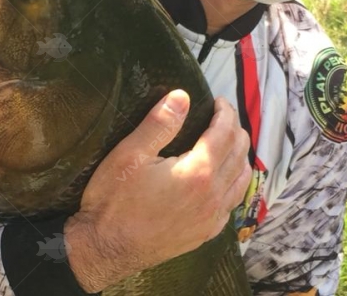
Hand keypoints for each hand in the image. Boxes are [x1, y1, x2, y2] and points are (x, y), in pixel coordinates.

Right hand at [64, 90, 251, 292]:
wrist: (105, 248)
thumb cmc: (113, 200)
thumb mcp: (130, 155)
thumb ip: (159, 124)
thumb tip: (182, 96)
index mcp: (198, 172)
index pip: (224, 134)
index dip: (225, 113)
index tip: (218, 101)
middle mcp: (212, 196)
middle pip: (238, 154)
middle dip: (234, 130)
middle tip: (222, 116)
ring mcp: (211, 218)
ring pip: (241, 180)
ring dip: (239, 156)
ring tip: (227, 142)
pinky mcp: (204, 233)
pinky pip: (232, 204)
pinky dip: (235, 183)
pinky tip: (224, 180)